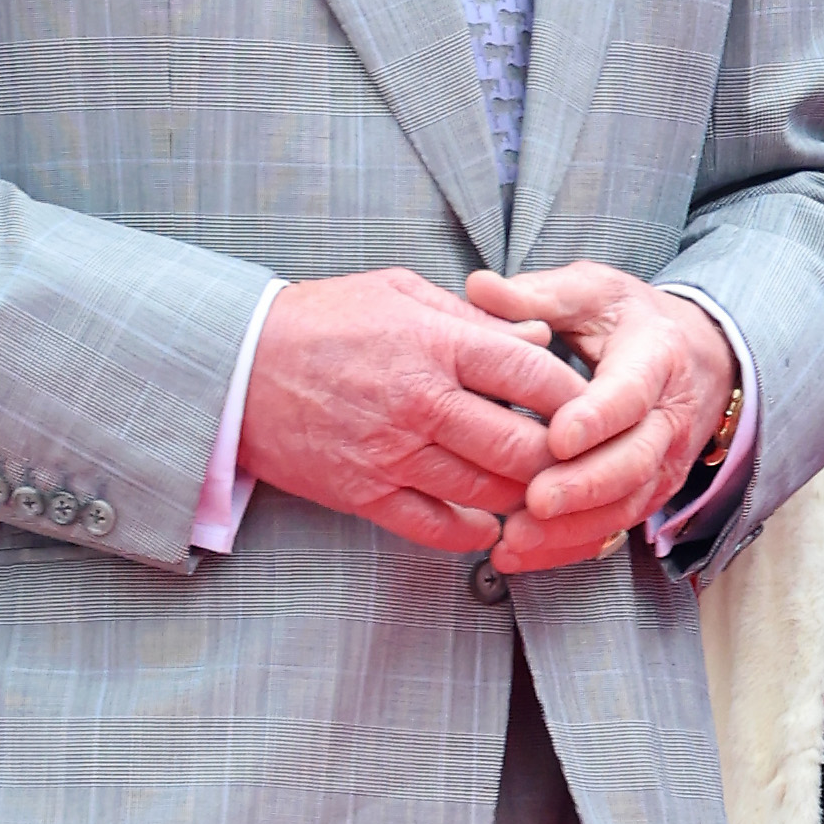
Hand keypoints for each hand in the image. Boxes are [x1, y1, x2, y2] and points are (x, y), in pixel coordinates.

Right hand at [233, 267, 567, 552]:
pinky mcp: (364, 493)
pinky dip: (474, 530)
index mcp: (434, 344)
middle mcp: (418, 403)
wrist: (235, 366)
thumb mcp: (400, 294)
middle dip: (559, 458)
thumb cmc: (323, 321)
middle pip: (523, 447)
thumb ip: (475, 319)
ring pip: (489, 492)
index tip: (589, 408)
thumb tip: (540, 341)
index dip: (576, 398)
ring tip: (535, 487)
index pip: (534, 376)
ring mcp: (390, 454)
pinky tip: (488, 519)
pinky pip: (438, 528)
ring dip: (522, 496)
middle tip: (573, 460)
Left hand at [463, 264, 737, 578]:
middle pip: (634, 461)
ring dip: (573, 528)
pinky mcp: (648, 494)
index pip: (632, 393)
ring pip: (626, 505)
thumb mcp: (590, 292)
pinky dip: (569, 548)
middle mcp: (668, 418)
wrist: (690, 358)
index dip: (599, 417)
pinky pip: (614, 529)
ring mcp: (663, 463)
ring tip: (515, 538)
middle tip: (534, 499)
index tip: (559, 435)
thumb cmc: (626, 321)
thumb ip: (536, 296)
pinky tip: (521, 555)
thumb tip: (479, 287)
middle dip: (585, 485)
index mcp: (656, 358)